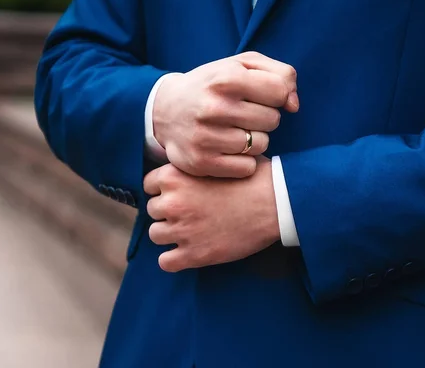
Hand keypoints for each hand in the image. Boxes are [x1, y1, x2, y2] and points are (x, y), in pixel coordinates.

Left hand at [144, 156, 280, 271]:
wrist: (275, 203)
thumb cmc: (252, 178)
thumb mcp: (215, 162)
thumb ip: (192, 168)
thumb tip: (181, 172)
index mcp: (174, 177)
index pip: (149, 184)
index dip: (163, 189)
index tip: (178, 193)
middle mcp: (172, 203)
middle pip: (152, 210)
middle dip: (168, 212)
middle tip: (191, 212)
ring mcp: (181, 231)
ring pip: (156, 235)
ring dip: (170, 234)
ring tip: (191, 231)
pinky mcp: (194, 255)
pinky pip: (166, 262)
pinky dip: (174, 259)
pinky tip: (188, 252)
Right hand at [153, 52, 298, 178]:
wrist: (164, 111)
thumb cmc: (211, 86)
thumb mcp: (241, 65)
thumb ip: (279, 74)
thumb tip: (294, 105)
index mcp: (225, 78)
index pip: (280, 92)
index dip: (275, 95)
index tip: (260, 96)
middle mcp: (214, 107)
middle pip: (272, 120)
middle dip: (264, 117)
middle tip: (243, 114)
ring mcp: (206, 137)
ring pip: (261, 145)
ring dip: (254, 140)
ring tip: (234, 130)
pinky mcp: (201, 162)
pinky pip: (247, 167)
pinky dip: (243, 160)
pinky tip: (228, 149)